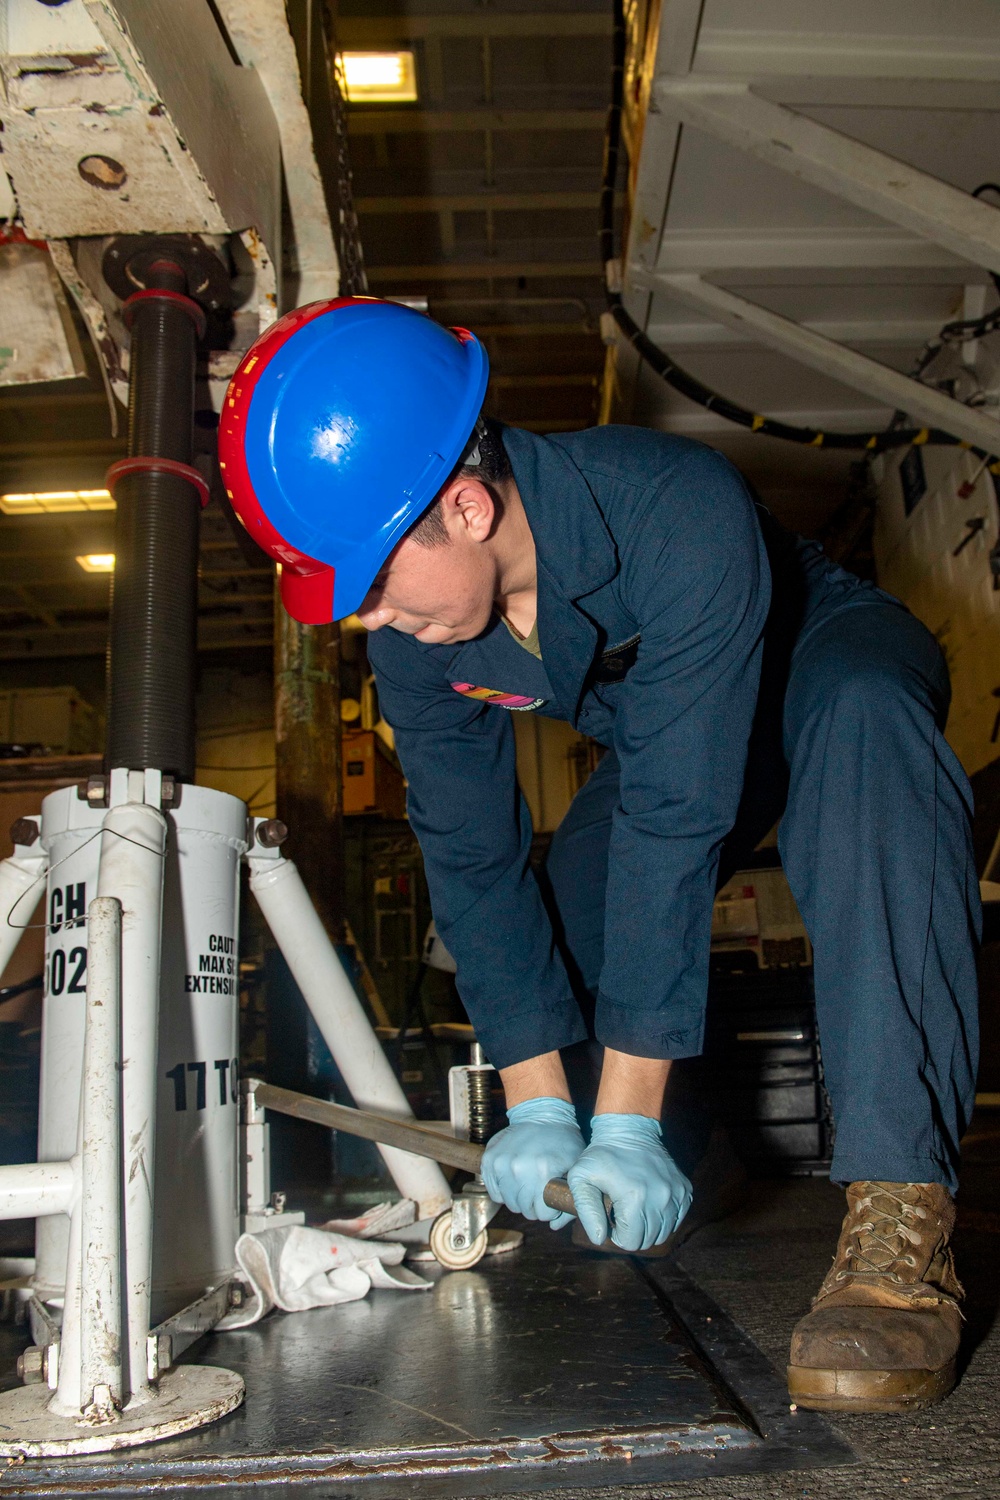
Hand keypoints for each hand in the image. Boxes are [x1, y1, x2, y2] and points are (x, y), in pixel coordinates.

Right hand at [481, 1097, 584, 1229]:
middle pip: (525, 1210)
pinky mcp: (489, 1160)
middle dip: (536, 1206)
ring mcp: (501, 1163)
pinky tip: (516, 1179)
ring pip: (509, 1203)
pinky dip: (505, 1191)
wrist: (541, 1114)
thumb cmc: (563, 1142)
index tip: (553, 1199)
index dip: (551, 1210)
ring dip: (520, 1199)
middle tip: (542, 1191)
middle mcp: (518, 1168)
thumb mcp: (576, 1169)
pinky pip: (495, 1193)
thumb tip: (555, 1226)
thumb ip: (571, 1201)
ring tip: (530, 1183)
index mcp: (542, 1171)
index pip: (543, 1214)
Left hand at [567, 1114, 691, 1251]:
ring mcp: (676, 1193)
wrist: (629, 1130)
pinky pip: (677, 1219)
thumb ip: (587, 1212)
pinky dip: (664, 1217)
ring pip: (664, 1232)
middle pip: (648, 1240)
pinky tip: (650, 1203)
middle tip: (622, 1214)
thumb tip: (599, 1240)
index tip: (612, 1219)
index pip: (631, 1242)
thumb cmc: (601, 1155)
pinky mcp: (685, 1189)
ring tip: (635, 1210)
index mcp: (635, 1199)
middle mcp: (661, 1198)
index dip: (618, 1235)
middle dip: (633, 1233)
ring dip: (649, 1227)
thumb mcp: (581, 1178)